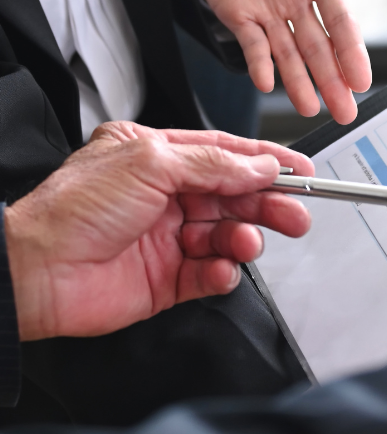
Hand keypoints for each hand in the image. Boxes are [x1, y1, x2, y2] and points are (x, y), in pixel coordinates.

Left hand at [4, 122, 313, 340]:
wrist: (38, 273)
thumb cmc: (73, 210)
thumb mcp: (149, 163)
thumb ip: (213, 164)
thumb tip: (259, 167)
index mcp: (156, 156)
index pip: (225, 155)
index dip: (266, 163)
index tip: (300, 171)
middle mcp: (164, 195)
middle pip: (234, 196)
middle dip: (267, 203)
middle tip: (295, 213)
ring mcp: (168, 237)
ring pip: (227, 235)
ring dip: (244, 238)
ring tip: (247, 242)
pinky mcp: (168, 278)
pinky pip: (212, 273)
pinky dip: (223, 272)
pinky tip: (222, 269)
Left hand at [176, 0, 370, 122]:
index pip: (341, 23)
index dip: (352, 53)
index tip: (362, 81)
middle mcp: (295, 0)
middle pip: (318, 49)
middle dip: (333, 82)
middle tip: (346, 114)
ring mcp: (265, 9)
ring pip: (288, 55)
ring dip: (300, 83)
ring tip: (311, 111)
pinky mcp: (234, 12)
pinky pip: (250, 44)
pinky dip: (259, 63)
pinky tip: (267, 84)